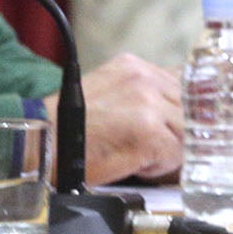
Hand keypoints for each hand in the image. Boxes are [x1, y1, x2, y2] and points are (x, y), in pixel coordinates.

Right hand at [74, 52, 183, 182]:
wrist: (40, 145)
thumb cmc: (69, 129)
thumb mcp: (108, 95)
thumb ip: (142, 93)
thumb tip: (183, 109)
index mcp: (134, 66)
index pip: (185, 84)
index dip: (184, 109)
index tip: (178, 124)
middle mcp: (144, 78)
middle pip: (192, 110)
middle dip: (177, 132)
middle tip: (148, 146)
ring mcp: (148, 104)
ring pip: (188, 134)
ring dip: (168, 150)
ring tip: (135, 154)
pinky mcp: (149, 132)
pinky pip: (176, 156)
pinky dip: (157, 167)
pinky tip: (132, 163)